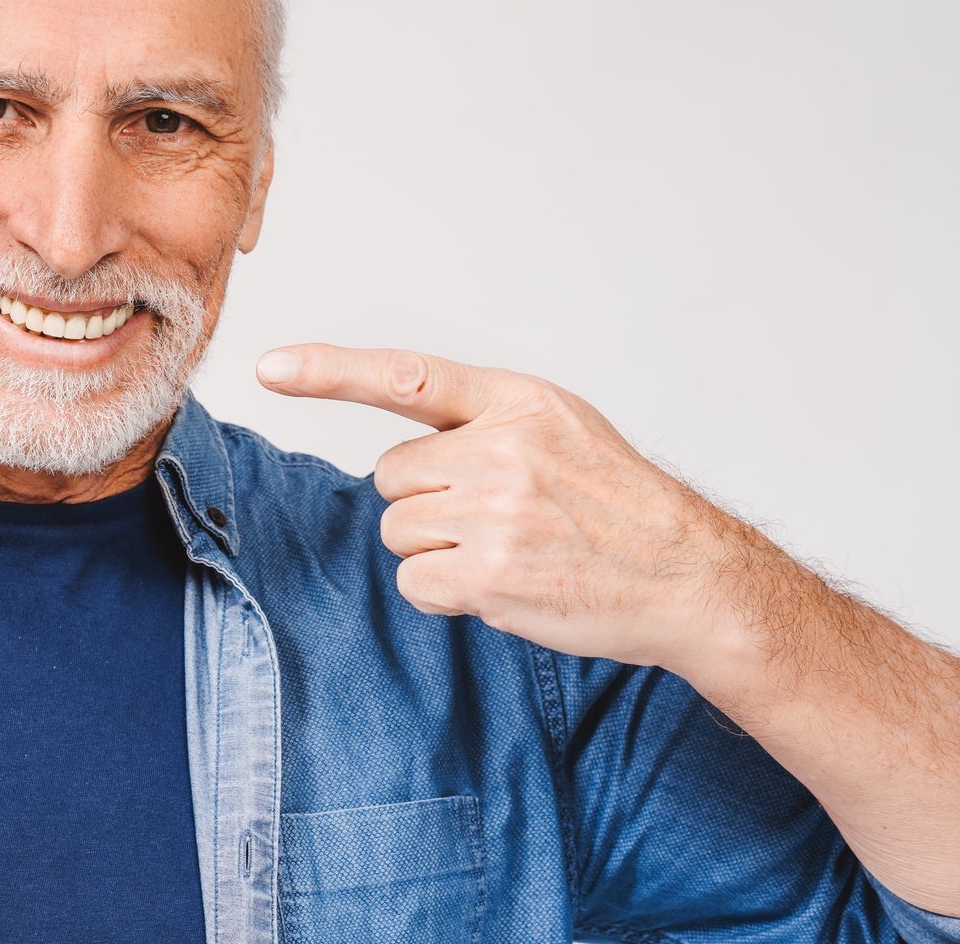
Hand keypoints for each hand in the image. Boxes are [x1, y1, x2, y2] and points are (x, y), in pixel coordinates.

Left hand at [255, 344, 750, 671]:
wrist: (687, 575)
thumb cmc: (617, 503)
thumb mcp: (560, 427)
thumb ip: (483, 423)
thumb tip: (408, 457)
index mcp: (515, 402)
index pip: (405, 377)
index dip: (330, 371)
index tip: (272, 368)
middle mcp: (500, 450)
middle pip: (392, 478)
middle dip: (429, 503)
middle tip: (500, 518)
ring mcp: (495, 513)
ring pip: (399, 531)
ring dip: (438, 549)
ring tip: (510, 550)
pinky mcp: (490, 575)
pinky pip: (416, 581)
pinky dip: (445, 592)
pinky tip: (503, 585)